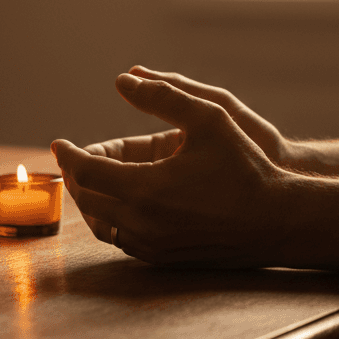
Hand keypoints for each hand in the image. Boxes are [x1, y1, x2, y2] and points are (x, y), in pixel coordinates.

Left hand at [53, 72, 292, 263]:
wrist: (278, 221)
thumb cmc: (245, 166)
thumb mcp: (209, 116)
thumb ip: (162, 95)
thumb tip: (122, 79)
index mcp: (145, 189)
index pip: (86, 172)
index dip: (69, 155)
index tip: (59, 143)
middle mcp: (141, 223)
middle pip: (87, 200)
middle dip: (74, 177)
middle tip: (70, 158)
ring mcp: (151, 246)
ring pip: (100, 225)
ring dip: (89, 201)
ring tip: (88, 180)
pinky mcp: (163, 258)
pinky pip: (121, 240)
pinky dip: (109, 220)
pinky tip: (116, 203)